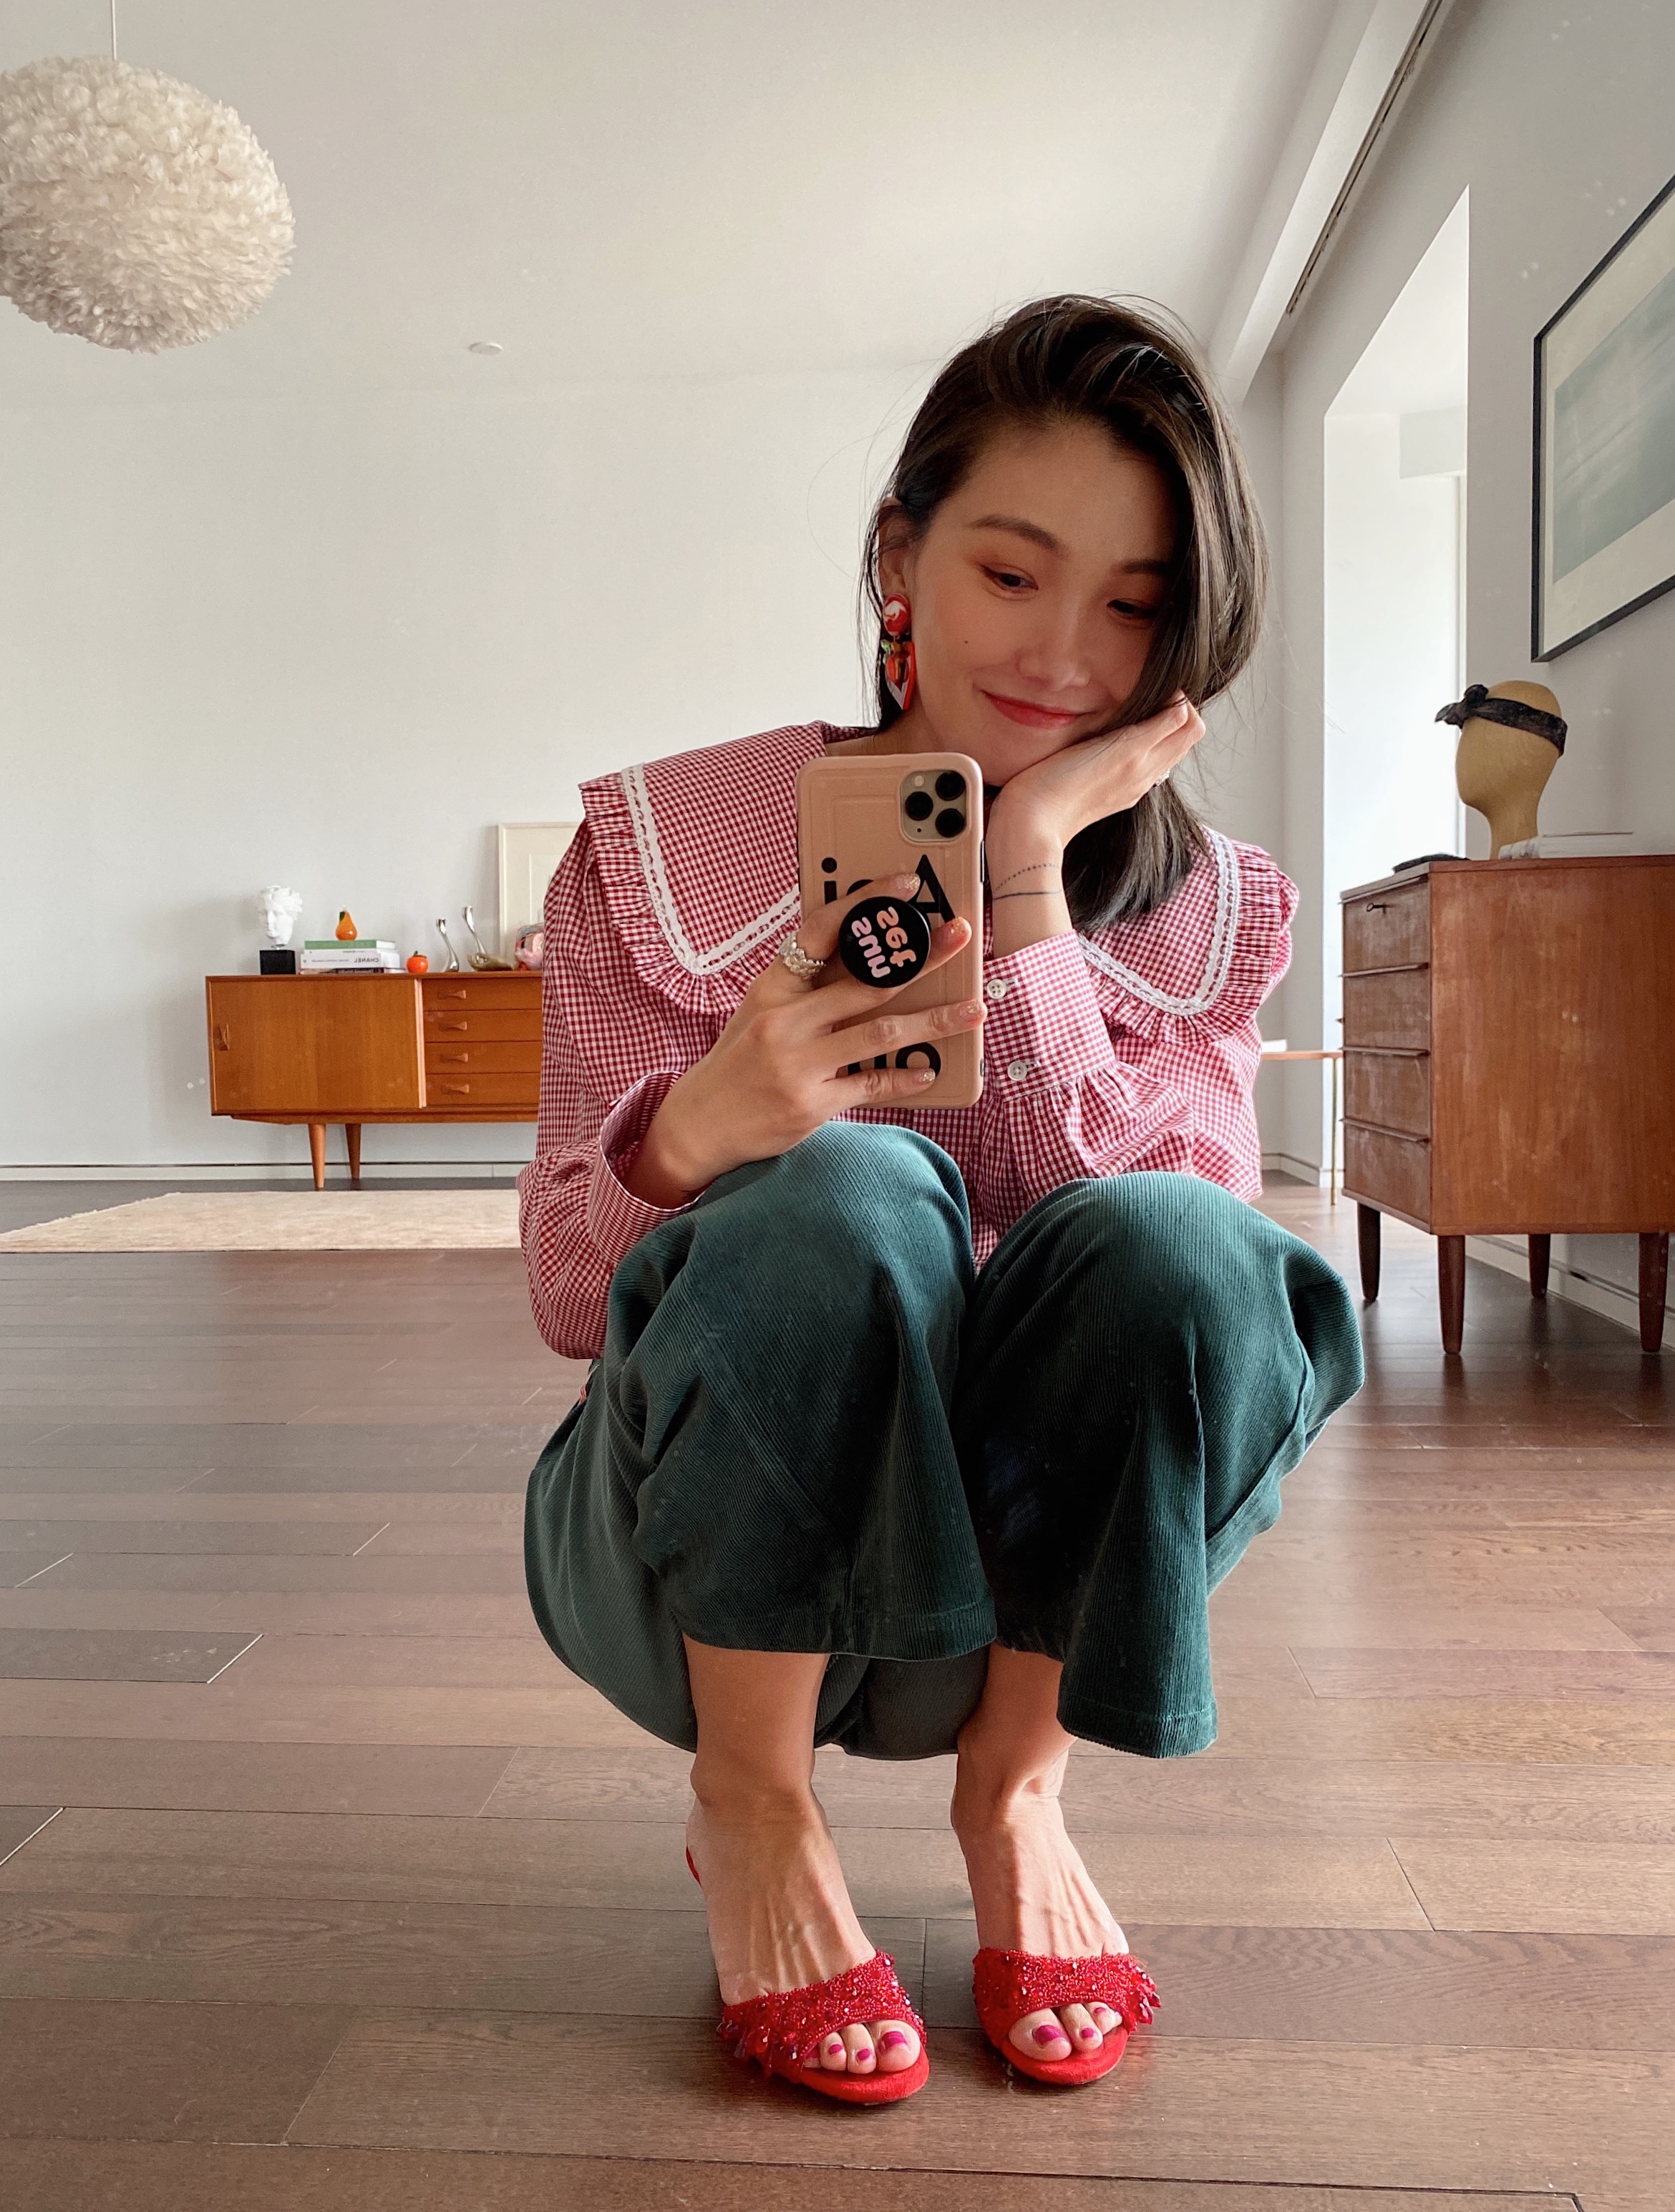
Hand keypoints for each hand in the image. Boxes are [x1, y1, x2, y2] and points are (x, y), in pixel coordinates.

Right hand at [623, 876, 982, 1204]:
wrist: (698, 1124)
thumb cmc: (738, 1063)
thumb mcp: (762, 1012)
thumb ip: (806, 990)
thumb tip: (866, 965)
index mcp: (773, 987)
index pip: (822, 930)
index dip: (867, 902)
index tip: (906, 886)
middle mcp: (786, 1020)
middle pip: (869, 981)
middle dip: (923, 959)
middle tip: (960, 939)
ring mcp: (799, 1063)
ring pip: (883, 1032)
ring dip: (936, 1020)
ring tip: (973, 1009)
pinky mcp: (811, 1103)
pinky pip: (873, 1085)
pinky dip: (905, 1078)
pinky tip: (930, 1070)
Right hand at [986, 695, 1204, 867]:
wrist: (1031, 824)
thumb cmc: (1063, 784)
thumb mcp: (1117, 749)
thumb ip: (1154, 729)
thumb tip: (1182, 707)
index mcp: (1148, 763)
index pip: (1191, 726)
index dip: (1182, 701)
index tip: (1159, 687)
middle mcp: (1143, 777)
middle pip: (1181, 739)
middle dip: (1174, 711)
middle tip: (1149, 694)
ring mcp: (1127, 788)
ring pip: (1160, 751)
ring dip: (1157, 728)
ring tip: (1133, 711)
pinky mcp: (1109, 795)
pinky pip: (1137, 764)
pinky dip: (1138, 745)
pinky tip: (1114, 738)